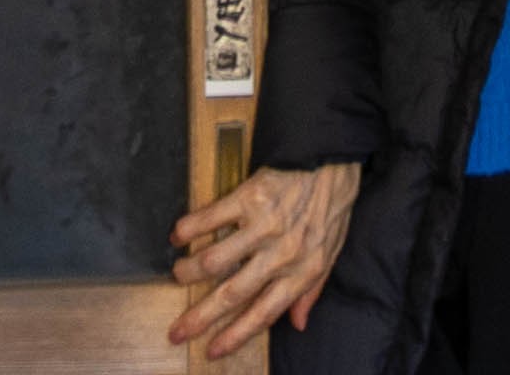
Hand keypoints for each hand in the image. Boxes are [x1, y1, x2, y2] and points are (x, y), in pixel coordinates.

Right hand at [168, 158, 354, 359]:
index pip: (263, 314)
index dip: (235, 335)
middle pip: (231, 294)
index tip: (211, 350)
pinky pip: (211, 218)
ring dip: (189, 271)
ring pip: (215, 260)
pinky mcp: (250, 196)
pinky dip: (190, 229)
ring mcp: (263, 225)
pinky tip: (178, 236)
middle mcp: (280, 254)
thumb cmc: (331, 207)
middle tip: (176, 331)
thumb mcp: (330, 255)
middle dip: (199, 317)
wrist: (332, 159)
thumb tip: (297, 324)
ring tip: (178, 274)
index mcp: (301, 272)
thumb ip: (312, 291)